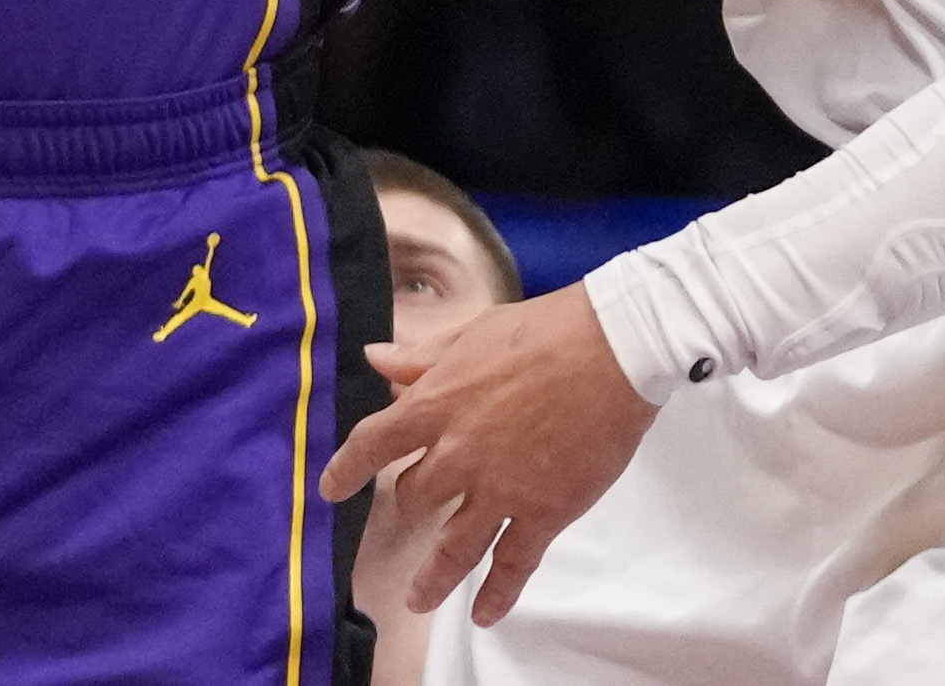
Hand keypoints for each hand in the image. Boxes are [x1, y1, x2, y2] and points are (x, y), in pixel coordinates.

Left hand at [317, 286, 658, 626]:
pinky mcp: (542, 513)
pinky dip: (497, 594)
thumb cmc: (544, 331)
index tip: (331, 489)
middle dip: (410, 507)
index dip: (347, 469)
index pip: (373, 444)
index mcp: (435, 404)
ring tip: (418, 599)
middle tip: (414, 514)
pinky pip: (512, 565)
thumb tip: (375, 359)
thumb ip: (422, 356)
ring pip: (454, 547)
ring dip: (433, 578)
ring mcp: (498, 490)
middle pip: (415, 497)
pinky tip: (484, 614)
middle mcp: (457, 455)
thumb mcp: (473, 333)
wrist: (613, 350)